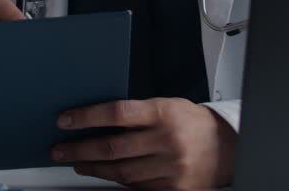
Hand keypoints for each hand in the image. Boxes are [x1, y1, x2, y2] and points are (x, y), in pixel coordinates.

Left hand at [51, 98, 235, 189]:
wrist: (227, 148)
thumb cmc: (191, 122)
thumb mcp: (165, 106)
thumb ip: (135, 113)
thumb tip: (94, 117)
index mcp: (163, 112)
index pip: (116, 113)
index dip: (86, 117)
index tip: (64, 120)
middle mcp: (167, 140)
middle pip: (112, 147)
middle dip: (80, 149)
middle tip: (60, 149)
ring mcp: (171, 167)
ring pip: (121, 172)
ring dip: (94, 169)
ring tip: (79, 163)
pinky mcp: (175, 189)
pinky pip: (137, 187)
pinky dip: (119, 181)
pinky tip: (107, 174)